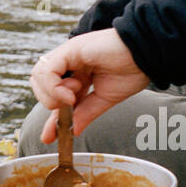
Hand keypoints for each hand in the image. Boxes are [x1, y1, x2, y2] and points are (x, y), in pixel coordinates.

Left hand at [30, 29, 148, 140]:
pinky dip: (54, 86)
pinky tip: (70, 93)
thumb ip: (85, 113)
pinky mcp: (70, 49)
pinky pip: (47, 70)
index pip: (54, 96)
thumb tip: (72, 131)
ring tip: (72, 97)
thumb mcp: (104, 99)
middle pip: (39, 84)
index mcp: (78, 74)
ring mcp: (68, 55)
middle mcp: (69, 63)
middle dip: (50, 102)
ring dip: (52, 94)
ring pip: (38, 76)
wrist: (146, 55)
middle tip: (70, 105)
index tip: (49, 138)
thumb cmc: (132, 71)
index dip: (50, 118)